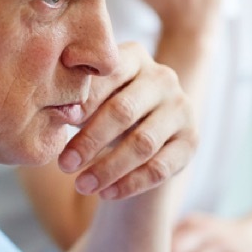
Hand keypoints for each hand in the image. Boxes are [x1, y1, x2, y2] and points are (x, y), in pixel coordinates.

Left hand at [57, 42, 196, 201]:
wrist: (148, 126)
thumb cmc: (108, 106)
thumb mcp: (94, 96)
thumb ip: (79, 100)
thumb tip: (61, 113)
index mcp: (135, 57)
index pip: (109, 74)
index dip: (84, 99)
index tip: (60, 121)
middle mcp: (163, 79)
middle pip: (124, 111)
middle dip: (91, 140)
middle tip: (64, 164)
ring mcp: (181, 110)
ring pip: (143, 144)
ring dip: (109, 168)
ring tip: (82, 185)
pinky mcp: (190, 141)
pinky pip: (160, 168)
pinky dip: (130, 183)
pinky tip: (106, 194)